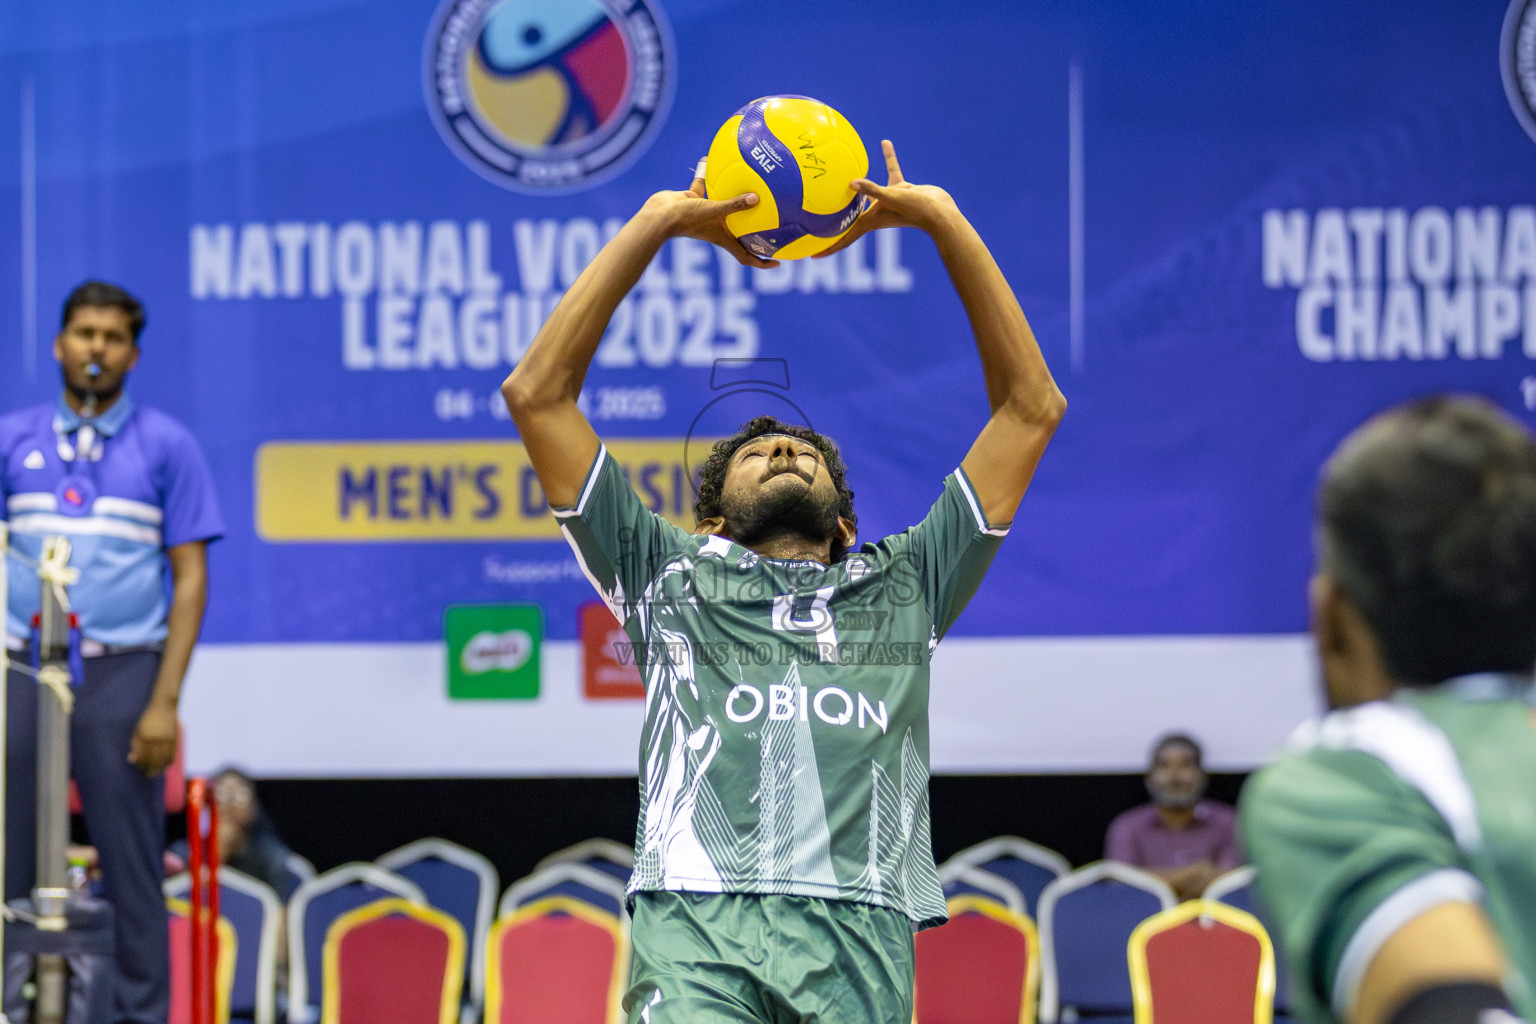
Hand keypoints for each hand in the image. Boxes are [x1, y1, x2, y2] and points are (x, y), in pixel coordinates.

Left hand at [128, 701, 178, 775]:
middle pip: (153, 760)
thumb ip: (135, 744)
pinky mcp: (175, 740)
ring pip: (163, 759)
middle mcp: (156, 739)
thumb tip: (131, 759)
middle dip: (150, 769)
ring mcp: (167, 740)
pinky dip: (168, 762)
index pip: (142, 756)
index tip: (139, 768)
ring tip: (155, 772)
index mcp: (145, 737)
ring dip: (160, 768)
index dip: (140, 764)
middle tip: (147, 774)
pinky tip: (165, 764)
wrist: (164, 706)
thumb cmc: (148, 718)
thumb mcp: (137, 730)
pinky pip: (172, 755)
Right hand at [638, 168, 779, 268]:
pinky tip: (712, 158)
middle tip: (773, 219)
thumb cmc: (687, 219)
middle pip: (740, 232)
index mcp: (723, 238)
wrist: (659, 214)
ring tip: (749, 181)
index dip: (761, 262)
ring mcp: (706, 214)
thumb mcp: (714, 211)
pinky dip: (708, 173)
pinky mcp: (695, 201)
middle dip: (755, 228)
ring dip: (734, 195)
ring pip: (725, 205)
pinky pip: (707, 186)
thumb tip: (755, 198)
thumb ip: (734, 204)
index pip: (745, 256)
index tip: (777, 262)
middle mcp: (717, 228)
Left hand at [814, 140, 960, 257]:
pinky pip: (891, 171)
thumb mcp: (891, 198)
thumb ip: (871, 189)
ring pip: (869, 190)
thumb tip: (851, 183)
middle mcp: (876, 212)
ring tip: (845, 171)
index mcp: (870, 220)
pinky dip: (888, 158)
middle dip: (836, 219)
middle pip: (850, 217)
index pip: (845, 237)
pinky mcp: (901, 189)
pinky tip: (885, 143)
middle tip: (816, 216)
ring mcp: (889, 200)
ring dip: (859, 183)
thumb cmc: (915, 210)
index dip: (829, 247)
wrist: (940, 211)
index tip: (812, 257)